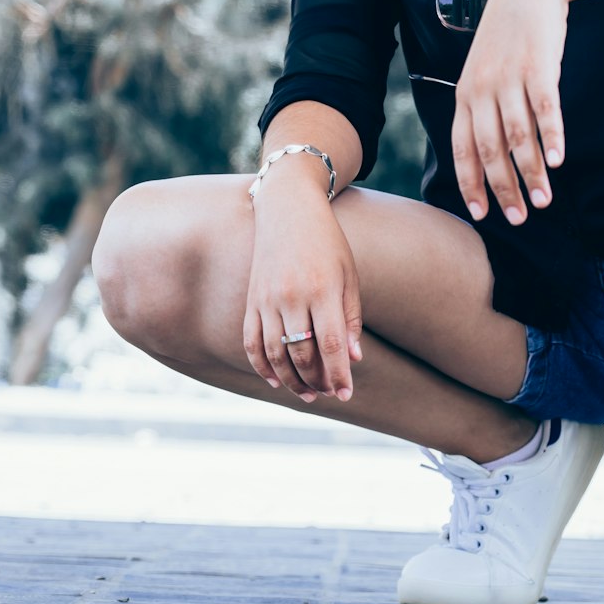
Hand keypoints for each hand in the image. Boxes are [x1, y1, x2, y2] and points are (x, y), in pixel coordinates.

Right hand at [243, 176, 362, 402]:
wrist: (287, 209)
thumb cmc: (326, 242)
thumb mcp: (348, 274)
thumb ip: (351, 317)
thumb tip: (352, 359)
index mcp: (322, 289)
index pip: (330, 345)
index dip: (338, 375)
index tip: (346, 394)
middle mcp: (292, 296)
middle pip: (303, 355)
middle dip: (318, 381)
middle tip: (330, 393)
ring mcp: (267, 300)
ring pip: (276, 355)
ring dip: (292, 381)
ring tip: (308, 393)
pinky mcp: (251, 300)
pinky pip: (252, 343)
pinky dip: (262, 367)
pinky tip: (277, 381)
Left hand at [452, 0, 568, 225]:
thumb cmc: (508, 37)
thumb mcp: (484, 70)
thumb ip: (484, 107)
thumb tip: (493, 152)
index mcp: (466, 94)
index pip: (462, 149)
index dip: (472, 183)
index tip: (483, 214)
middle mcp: (483, 89)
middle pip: (490, 150)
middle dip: (503, 188)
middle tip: (519, 218)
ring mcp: (510, 78)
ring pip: (518, 136)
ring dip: (531, 173)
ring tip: (544, 200)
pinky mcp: (538, 66)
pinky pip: (544, 110)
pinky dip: (551, 137)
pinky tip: (558, 161)